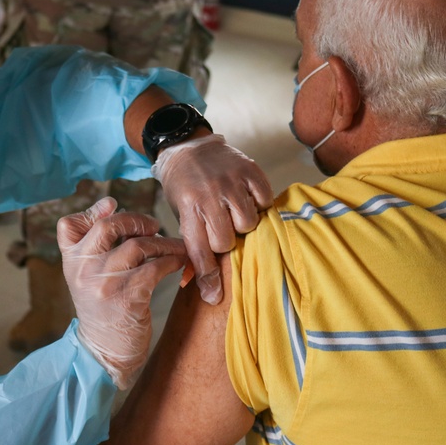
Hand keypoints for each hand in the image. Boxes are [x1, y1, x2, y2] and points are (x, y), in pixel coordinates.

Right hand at [59, 197, 187, 388]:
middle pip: (108, 227)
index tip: (113, 204)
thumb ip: (96, 245)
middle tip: (153, 225)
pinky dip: (171, 260)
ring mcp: (105, 282)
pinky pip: (155, 267)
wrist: (104, 354)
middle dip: (136, 220)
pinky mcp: (128, 297)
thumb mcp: (87, 277)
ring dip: (162, 242)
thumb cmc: (103, 311)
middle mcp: (83, 269)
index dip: (92, 211)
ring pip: (137, 245)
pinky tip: (179, 262)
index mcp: (71, 262)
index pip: (68, 225)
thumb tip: (111, 204)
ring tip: (175, 246)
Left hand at [153, 134, 272, 304]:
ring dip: (243, 224)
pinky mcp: (250, 169)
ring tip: (235, 214)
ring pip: (248, 223)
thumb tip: (200, 286)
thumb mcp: (180, 214)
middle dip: (226, 242)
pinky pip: (264, 200)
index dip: (208, 276)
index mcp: (188, 208)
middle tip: (222, 230)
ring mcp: (230, 181)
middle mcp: (209, 194)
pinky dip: (259, 204)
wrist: (187, 148)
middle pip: (227, 240)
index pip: (199, 250)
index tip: (214, 296)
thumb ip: (193, 243)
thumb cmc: (184, 187)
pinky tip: (247, 199)